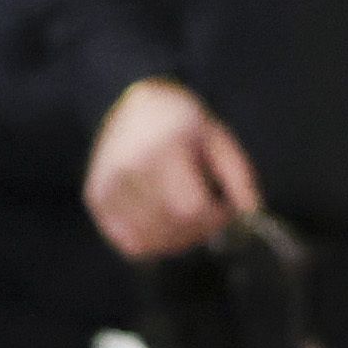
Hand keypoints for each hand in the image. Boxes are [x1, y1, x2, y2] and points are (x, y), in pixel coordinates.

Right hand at [86, 77, 260, 262]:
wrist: (132, 104)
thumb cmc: (182, 122)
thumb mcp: (218, 139)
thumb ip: (239, 177)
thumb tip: (251, 217)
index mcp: (161, 148)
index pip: (191, 208)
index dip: (215, 217)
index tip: (223, 206)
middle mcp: (128, 169)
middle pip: (172, 228)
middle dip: (199, 229)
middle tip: (205, 211)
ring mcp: (107, 186)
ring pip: (151, 241)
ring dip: (176, 239)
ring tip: (184, 214)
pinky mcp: (97, 200)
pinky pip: (130, 242)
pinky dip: (151, 241)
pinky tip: (162, 222)